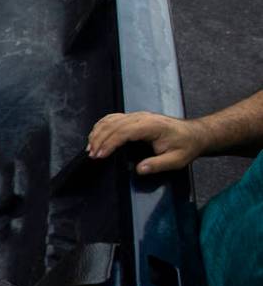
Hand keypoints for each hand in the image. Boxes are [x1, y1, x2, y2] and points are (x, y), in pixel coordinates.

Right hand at [87, 111, 206, 173]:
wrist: (195, 134)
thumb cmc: (186, 145)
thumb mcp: (177, 160)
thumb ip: (158, 164)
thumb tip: (140, 169)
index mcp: (152, 126)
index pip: (124, 131)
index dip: (109, 143)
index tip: (100, 155)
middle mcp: (142, 118)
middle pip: (113, 125)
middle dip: (99, 140)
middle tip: (92, 155)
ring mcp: (137, 116)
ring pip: (110, 120)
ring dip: (98, 133)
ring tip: (91, 148)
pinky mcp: (134, 118)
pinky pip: (113, 118)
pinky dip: (101, 127)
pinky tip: (96, 136)